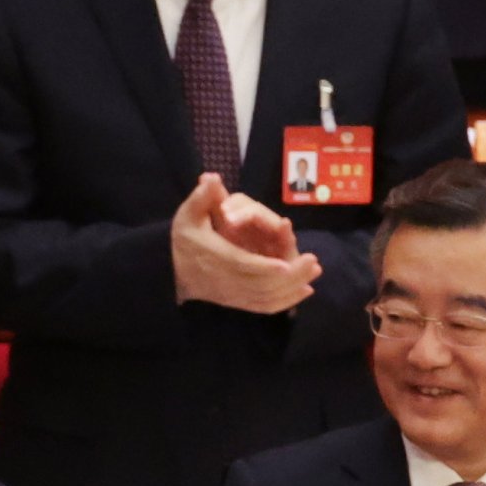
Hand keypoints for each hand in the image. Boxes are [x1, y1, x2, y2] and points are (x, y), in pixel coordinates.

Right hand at [170, 170, 322, 311]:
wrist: (171, 270)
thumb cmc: (185, 239)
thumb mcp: (188, 215)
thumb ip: (202, 197)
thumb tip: (212, 178)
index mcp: (216, 257)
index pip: (242, 265)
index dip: (265, 267)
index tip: (286, 263)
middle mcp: (226, 280)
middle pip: (261, 284)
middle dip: (290, 276)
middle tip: (313, 262)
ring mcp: (233, 295)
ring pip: (266, 297)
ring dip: (293, 289)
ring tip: (314, 274)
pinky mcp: (238, 302)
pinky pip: (264, 307)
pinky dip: (286, 302)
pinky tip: (304, 291)